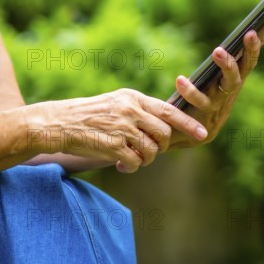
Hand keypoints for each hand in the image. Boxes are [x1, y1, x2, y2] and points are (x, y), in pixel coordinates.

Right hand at [27, 88, 207, 172]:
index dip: (188, 123)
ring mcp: (122, 128)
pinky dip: (132, 166)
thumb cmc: (89, 116)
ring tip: (132, 157)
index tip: (202, 133)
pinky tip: (121, 163)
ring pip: (152, 149)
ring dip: (146, 158)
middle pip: (164, 133)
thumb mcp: (116, 103)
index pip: (168, 110)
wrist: (60, 123)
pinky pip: (136, 162)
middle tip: (148, 150)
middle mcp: (130, 110)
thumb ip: (139, 111)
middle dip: (161, 146)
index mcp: (132, 98)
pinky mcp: (113, 145)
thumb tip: (164, 126)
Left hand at [169, 8, 263, 147]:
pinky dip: (190, 90)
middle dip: (252, 48)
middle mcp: (233, 86)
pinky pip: (199, 100)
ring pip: (231, 82)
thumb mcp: (212, 75)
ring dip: (227, 65)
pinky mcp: (205, 113)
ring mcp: (222, 100)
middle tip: (250, 32)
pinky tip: (180, 79)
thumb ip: (220, 59)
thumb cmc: (202, 97)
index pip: (253, 50)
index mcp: (237, 74)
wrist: (191, 132)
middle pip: (248, 64)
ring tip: (218, 50)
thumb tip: (226, 35)